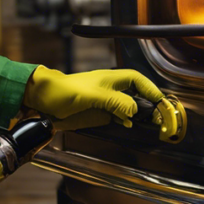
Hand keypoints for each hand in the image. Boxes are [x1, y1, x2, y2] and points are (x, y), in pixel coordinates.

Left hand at [22, 67, 164, 128]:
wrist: (42, 100)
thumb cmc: (63, 91)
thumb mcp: (90, 96)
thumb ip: (113, 101)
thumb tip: (134, 109)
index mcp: (110, 79)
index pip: (137, 80)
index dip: (150, 88)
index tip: (160, 100)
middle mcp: (110, 89)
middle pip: (136, 93)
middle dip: (148, 102)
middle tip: (159, 115)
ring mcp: (105, 101)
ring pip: (128, 106)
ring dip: (138, 113)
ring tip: (149, 122)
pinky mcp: (98, 113)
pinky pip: (118, 115)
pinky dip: (126, 120)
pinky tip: (128, 124)